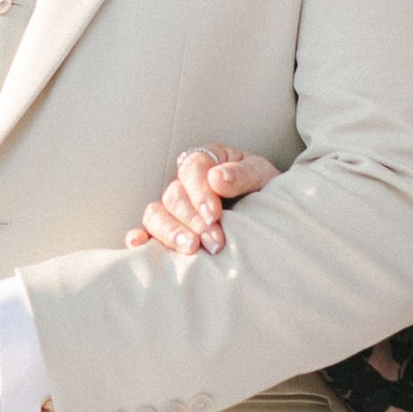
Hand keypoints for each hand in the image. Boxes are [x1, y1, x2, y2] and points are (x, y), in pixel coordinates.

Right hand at [125, 145, 278, 255]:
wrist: (273, 218)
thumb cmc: (266, 192)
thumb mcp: (262, 176)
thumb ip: (242, 175)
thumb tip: (217, 178)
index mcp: (207, 162)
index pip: (192, 169)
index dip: (199, 192)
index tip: (214, 214)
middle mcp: (185, 183)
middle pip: (174, 196)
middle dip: (192, 221)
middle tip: (214, 242)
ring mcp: (174, 208)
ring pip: (156, 214)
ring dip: (170, 232)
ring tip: (190, 250)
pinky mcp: (169, 231)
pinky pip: (147, 231)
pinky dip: (139, 238)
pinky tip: (140, 245)